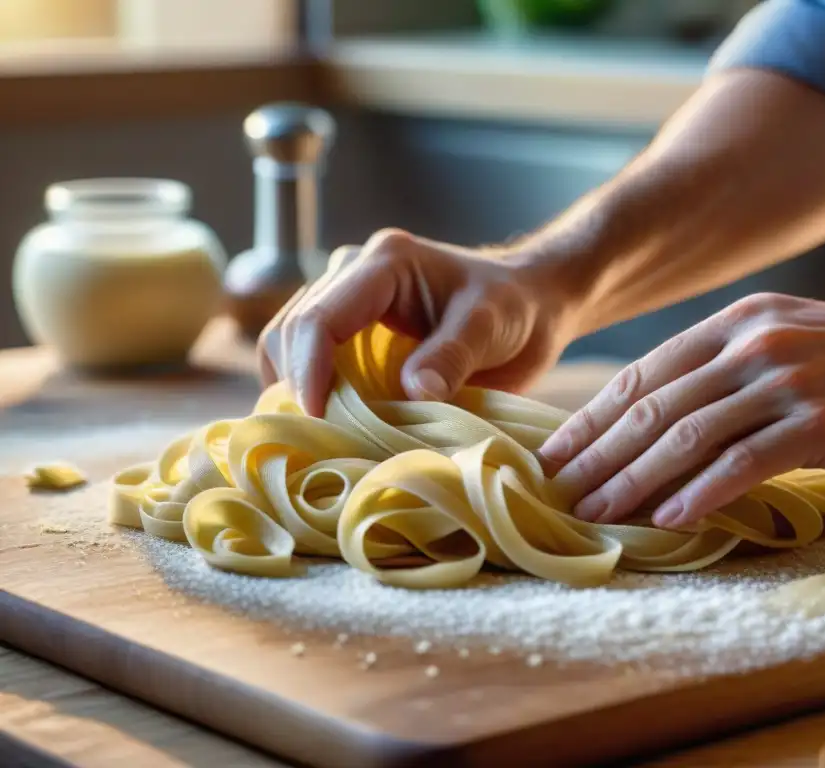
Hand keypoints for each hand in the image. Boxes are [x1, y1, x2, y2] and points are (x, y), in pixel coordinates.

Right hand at [257, 229, 581, 415]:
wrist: (529, 305)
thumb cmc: (514, 307)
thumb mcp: (492, 325)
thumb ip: (453, 354)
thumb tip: (413, 391)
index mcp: (385, 263)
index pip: (320, 317)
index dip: (309, 370)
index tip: (319, 418)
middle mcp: (352, 276)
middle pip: (291, 333)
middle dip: (297, 387)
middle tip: (324, 439)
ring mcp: (346, 305)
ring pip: (288, 348)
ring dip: (297, 395)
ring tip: (324, 438)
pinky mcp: (350, 334)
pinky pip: (309, 365)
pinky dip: (312, 398)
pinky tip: (332, 429)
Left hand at [539, 292, 824, 529]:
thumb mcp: (775, 341)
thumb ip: (717, 370)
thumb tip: (650, 419)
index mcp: (730, 325)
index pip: (642, 376)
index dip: (592, 418)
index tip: (555, 454)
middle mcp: (749, 346)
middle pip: (654, 407)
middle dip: (599, 455)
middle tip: (561, 493)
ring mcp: (785, 381)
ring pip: (689, 436)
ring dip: (635, 479)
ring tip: (598, 512)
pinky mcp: (820, 421)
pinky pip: (745, 461)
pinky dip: (702, 492)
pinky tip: (670, 518)